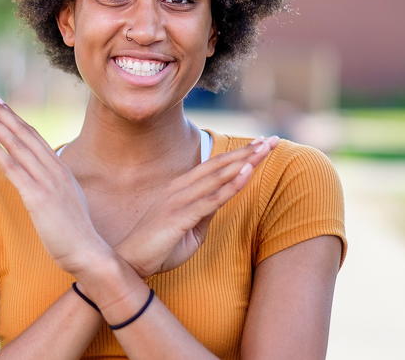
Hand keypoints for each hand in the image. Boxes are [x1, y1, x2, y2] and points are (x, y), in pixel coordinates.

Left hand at [0, 85, 113, 275]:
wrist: (89, 252)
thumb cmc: (75, 231)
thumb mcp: (65, 199)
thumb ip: (53, 185)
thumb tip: (41, 179)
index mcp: (60, 168)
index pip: (33, 135)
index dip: (13, 117)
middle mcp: (54, 169)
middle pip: (23, 132)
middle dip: (2, 110)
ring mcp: (47, 181)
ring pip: (17, 144)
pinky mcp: (38, 196)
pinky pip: (14, 167)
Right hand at [115, 137, 277, 275]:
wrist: (130, 263)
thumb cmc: (158, 248)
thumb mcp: (190, 229)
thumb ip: (205, 212)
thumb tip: (222, 201)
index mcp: (180, 189)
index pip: (214, 167)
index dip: (238, 155)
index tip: (261, 145)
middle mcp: (179, 188)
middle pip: (219, 165)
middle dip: (247, 152)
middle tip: (273, 140)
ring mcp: (179, 200)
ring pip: (217, 176)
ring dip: (244, 161)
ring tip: (266, 148)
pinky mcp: (180, 215)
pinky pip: (212, 198)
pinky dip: (231, 185)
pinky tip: (248, 172)